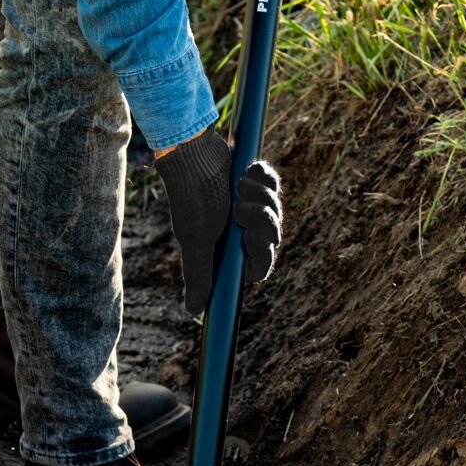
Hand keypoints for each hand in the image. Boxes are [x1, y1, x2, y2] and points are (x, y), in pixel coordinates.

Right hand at [156, 128, 284, 315]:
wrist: (191, 154)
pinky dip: (264, 178)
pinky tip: (247, 170)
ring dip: (261, 197)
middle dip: (262, 220)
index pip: (259, 266)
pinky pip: (273, 185)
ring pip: (274, 210)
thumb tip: (194, 311)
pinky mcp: (254, 181)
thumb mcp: (195, 239)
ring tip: (239, 185)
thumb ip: (199, 273)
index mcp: (228, 248)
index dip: (262, 254)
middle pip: (272, 237)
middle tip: (240, 207)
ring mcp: (249, 204)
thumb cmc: (191, 198)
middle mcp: (239, 229)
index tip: (248, 236)